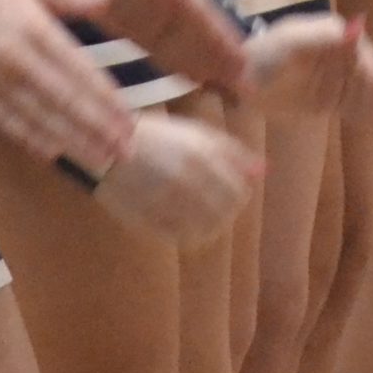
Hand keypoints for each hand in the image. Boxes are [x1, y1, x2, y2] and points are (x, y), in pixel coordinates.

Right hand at [0, 0, 129, 171]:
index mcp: (35, 28)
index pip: (81, 72)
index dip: (107, 101)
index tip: (129, 120)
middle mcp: (18, 60)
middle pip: (66, 102)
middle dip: (99, 130)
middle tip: (125, 152)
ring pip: (40, 119)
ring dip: (73, 143)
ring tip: (99, 160)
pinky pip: (6, 123)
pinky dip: (31, 140)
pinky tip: (52, 154)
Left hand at [33, 0, 247, 93]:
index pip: (199, 9)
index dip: (221, 34)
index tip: (244, 57)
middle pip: (199, 32)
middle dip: (223, 57)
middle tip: (250, 87)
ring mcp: (149, 13)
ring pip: (184, 45)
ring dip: (208, 65)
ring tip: (232, 91)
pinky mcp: (130, 25)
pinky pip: (159, 49)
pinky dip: (179, 65)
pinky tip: (195, 82)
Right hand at [93, 110, 259, 243]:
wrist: (109, 147)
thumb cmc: (158, 137)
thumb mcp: (197, 134)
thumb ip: (232, 151)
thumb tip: (263, 171)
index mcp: (202, 156)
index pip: (238, 192)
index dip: (238, 197)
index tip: (228, 193)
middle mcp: (188, 179)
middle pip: (225, 213)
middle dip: (225, 213)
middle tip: (212, 206)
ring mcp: (168, 201)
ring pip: (206, 230)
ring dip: (209, 227)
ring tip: (199, 217)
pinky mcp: (150, 218)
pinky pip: (181, 239)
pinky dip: (188, 236)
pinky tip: (182, 225)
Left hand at [238, 14, 372, 120]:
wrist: (240, 82)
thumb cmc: (262, 56)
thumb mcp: (290, 44)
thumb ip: (323, 39)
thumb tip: (357, 25)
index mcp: (329, 32)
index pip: (357, 48)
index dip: (370, 65)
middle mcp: (338, 52)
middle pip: (364, 70)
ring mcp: (336, 77)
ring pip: (362, 89)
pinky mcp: (332, 98)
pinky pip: (353, 106)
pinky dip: (367, 113)